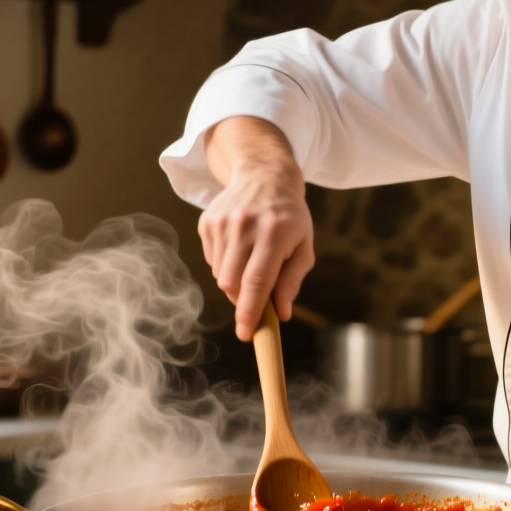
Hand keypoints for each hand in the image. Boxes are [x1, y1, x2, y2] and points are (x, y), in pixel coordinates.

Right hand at [198, 117, 313, 340]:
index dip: (249, 311)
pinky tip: (240, 247)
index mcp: (273, 234)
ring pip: (220, 275)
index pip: (257, 281)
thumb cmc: (290, 218)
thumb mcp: (303, 247)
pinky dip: (225, 264)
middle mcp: (244, 226)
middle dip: (243, 299)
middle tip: (257, 294)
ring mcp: (222, 222)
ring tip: (252, 261)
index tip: (246, 334)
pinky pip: (212, 260)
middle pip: (232, 283)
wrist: (264, 176)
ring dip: (235, 281)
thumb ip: (291, 281)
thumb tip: (282, 314)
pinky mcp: (207, 222)